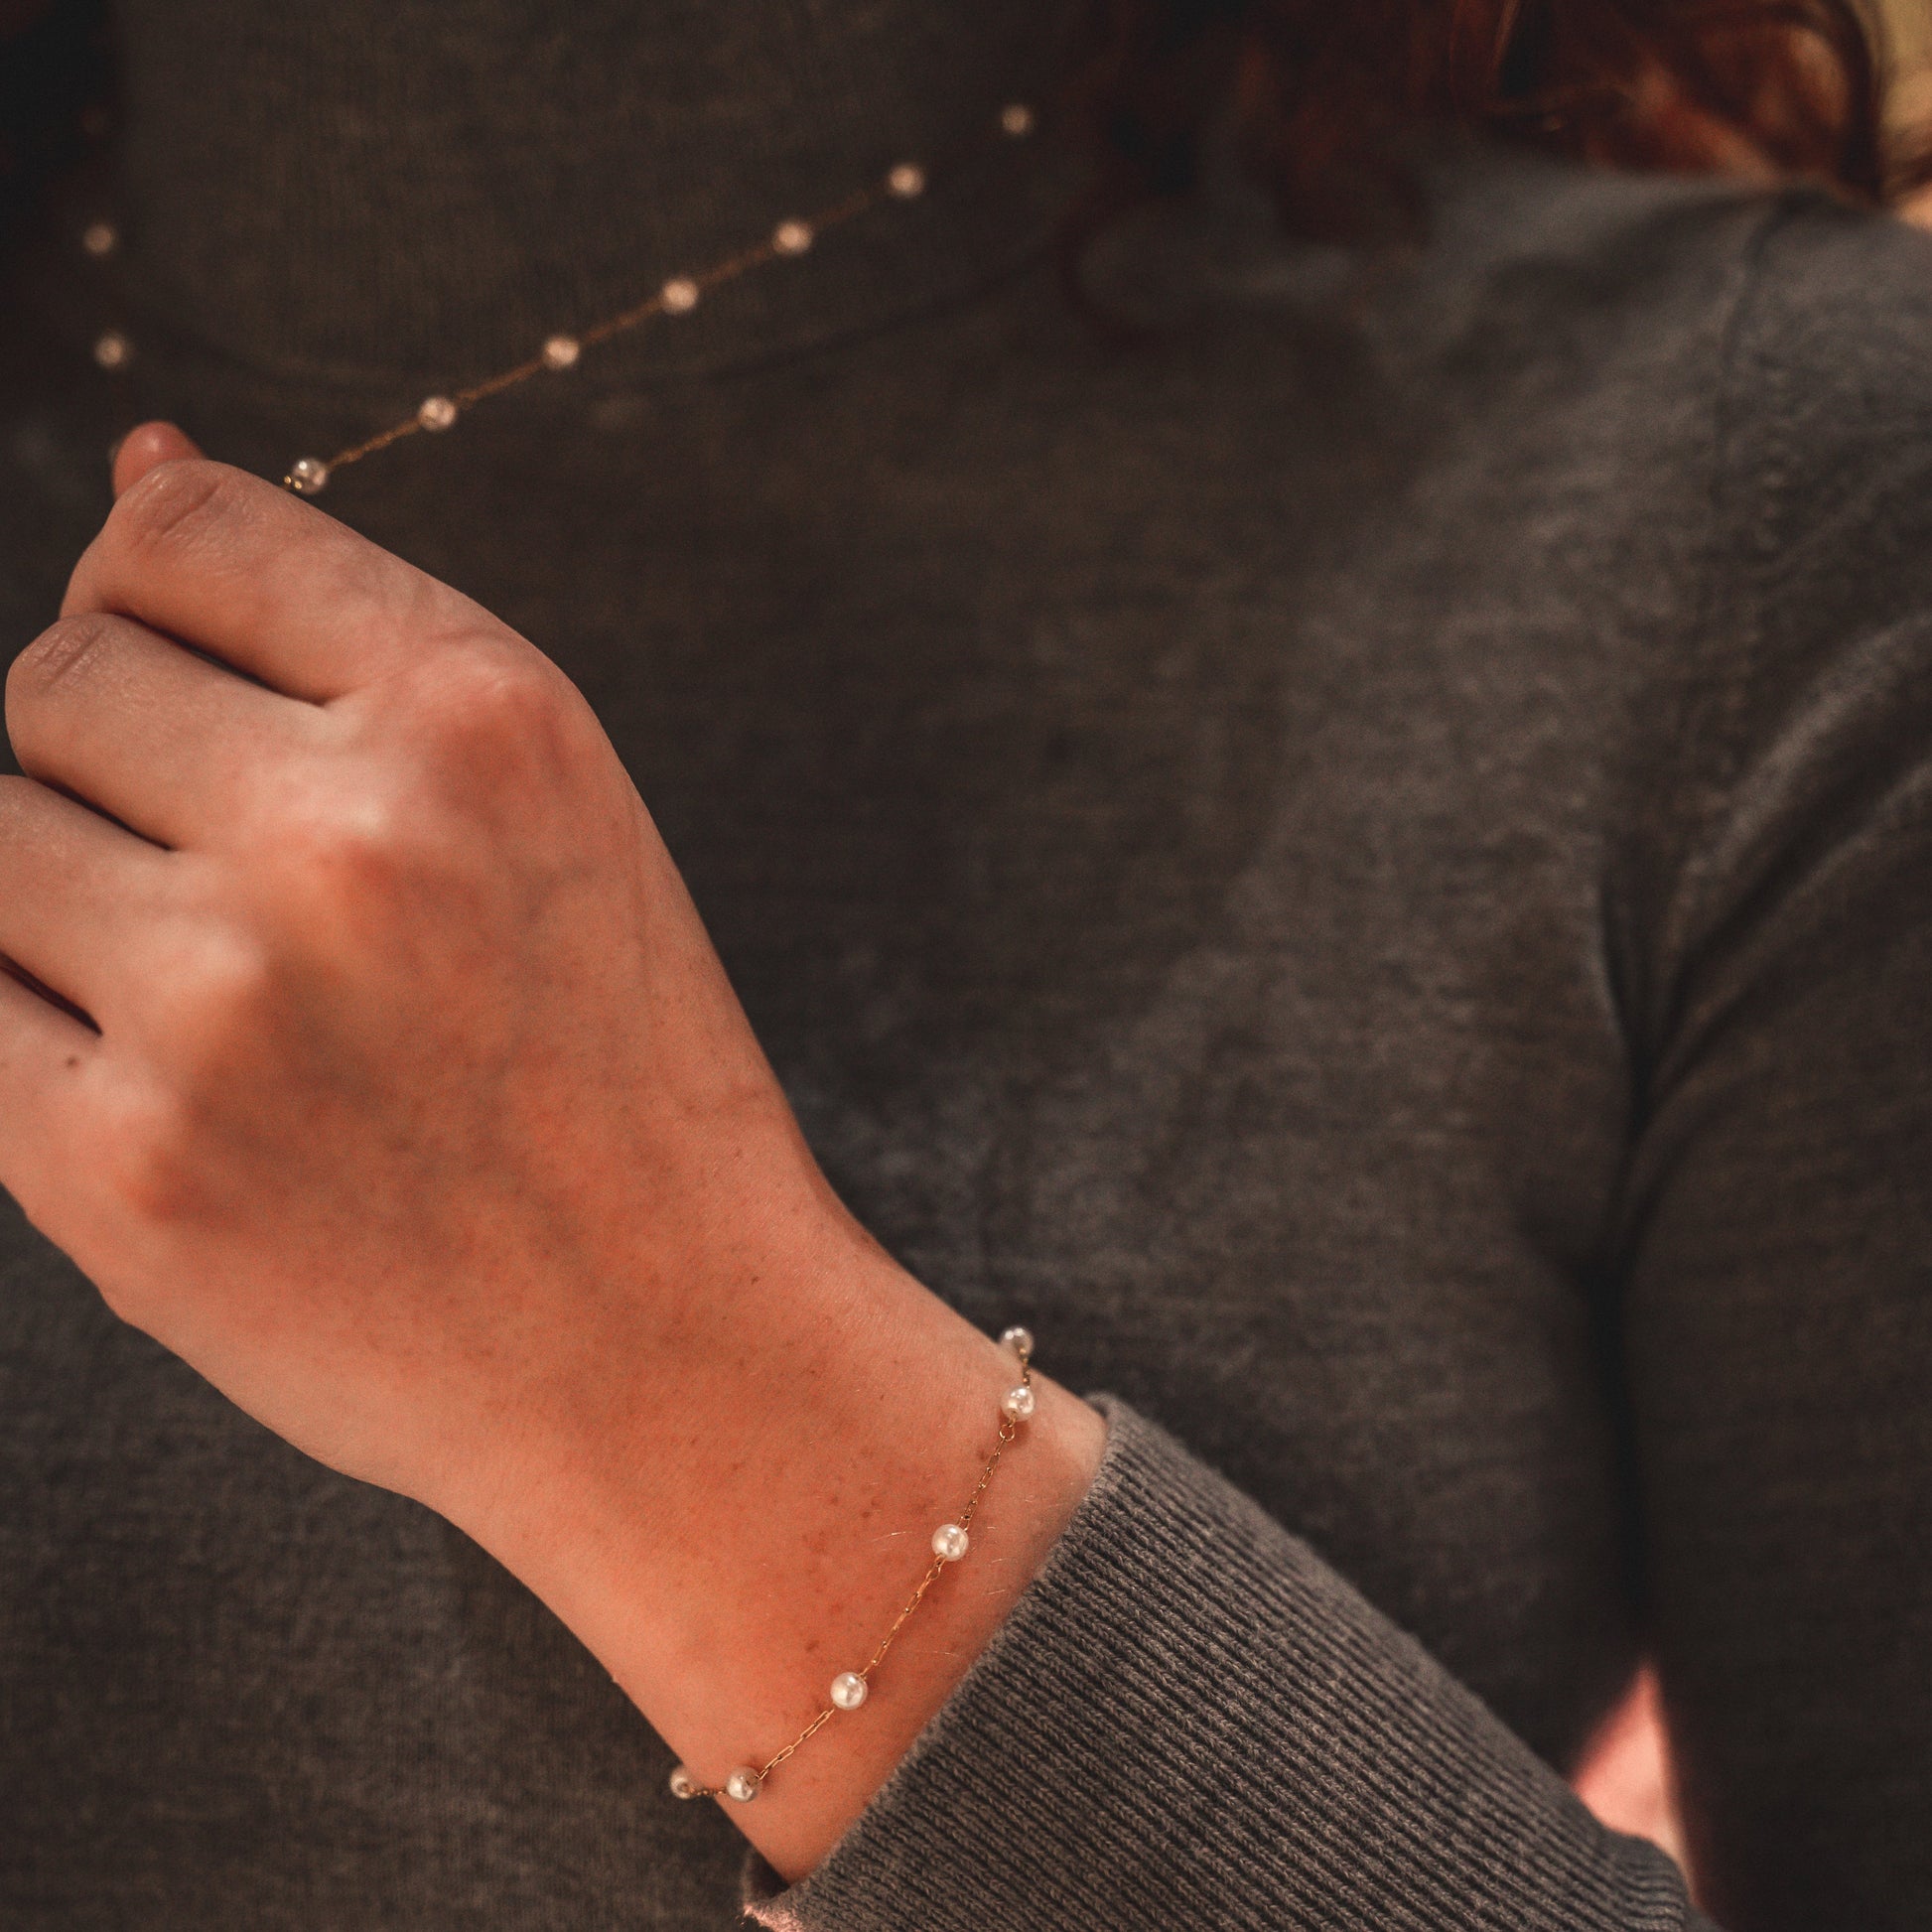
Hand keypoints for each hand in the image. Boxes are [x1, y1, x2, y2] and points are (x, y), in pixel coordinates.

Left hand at [0, 425, 1106, 1875]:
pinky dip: (33, 1023)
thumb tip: (143, 460)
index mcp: (485, 717)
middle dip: (108, 754)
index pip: (188, 528)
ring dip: (65, 893)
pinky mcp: (123, 1169)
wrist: (674, 1350)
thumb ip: (352, 642)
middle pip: (58, 676)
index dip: (159, 596)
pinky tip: (158, 1077)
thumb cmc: (624, 1078)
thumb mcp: (559, 815)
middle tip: (230, 879)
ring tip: (216, 994)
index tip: (191, 681)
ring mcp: (226, 1002)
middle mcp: (353, 833)